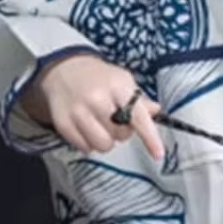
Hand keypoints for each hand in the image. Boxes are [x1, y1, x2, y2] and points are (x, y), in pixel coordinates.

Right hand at [22, 54, 164, 159]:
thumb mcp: (123, 81)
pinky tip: (87, 127)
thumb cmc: (98, 78)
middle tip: (114, 118)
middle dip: (122, 131)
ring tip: (101, 125)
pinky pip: (86, 148)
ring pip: (103, 145)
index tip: (158, 154)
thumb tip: (155, 112)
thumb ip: (140, 100)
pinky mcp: (64, 124)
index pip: (137, 117)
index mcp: (117, 86)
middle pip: (121, 135)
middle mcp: (97, 99)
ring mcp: (78, 112)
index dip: (150, 137)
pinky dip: (89, 142)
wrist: (64, 69)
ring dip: (106, 140)